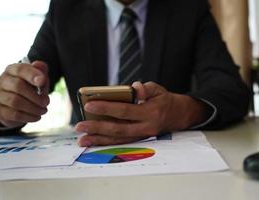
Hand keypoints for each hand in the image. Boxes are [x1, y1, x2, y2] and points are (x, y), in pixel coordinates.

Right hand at [0, 61, 49, 127]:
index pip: (20, 69)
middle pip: (18, 86)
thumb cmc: (28, 88)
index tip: (43, 81)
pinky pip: (14, 114)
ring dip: (34, 108)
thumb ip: (40, 71)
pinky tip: (37, 116)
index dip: (32, 74)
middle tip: (46, 102)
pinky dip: (29, 116)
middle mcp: (1, 81)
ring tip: (43, 110)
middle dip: (36, 96)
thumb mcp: (36, 79)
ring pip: (16, 102)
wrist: (14, 105)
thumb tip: (40, 65)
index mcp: (11, 70)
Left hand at [75, 81, 207, 145]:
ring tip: (82, 139)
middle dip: (97, 128)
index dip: (106, 108)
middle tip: (80, 126)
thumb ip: (145, 88)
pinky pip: (121, 142)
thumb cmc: (164, 100)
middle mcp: (146, 127)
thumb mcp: (158, 89)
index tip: (89, 105)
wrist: (179, 116)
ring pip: (118, 139)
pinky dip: (106, 143)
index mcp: (150, 112)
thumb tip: (134, 88)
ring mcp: (142, 136)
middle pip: (118, 129)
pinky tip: (93, 142)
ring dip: (99, 140)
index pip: (124, 110)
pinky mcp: (139, 139)